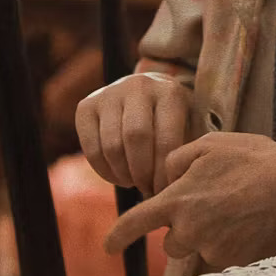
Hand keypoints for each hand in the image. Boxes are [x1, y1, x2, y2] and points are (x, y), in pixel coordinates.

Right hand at [75, 72, 191, 195]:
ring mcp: (109, 93)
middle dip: (141, 172)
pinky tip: (119, 176)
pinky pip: (90, 148)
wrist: (147, 91)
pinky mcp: (86, 106)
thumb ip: (187, 150)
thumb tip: (180, 184)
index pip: (165, 139)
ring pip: (111, 145)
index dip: (163, 172)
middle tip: (147, 189)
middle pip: (135, 138)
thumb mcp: (188, 126)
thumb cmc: (172, 118)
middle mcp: (138, 86)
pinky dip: (104, 171)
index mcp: (169, 91)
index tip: (164, 190)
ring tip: (135, 182)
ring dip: (123, 174)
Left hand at [104, 132, 275, 269]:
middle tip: (211, 205)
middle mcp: (190, 230)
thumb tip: (165, 178)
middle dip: (183, 228)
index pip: (136, 223)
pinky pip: (224, 256)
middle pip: (171, 242)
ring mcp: (213, 250)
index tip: (108, 246)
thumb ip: (177, 159)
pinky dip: (232, 242)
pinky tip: (251, 221)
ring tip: (236, 211)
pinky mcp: (235, 262)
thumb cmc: (252, 159)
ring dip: (208, 236)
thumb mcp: (209, 145)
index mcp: (178, 200)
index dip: (118, 236)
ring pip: (199, 249)